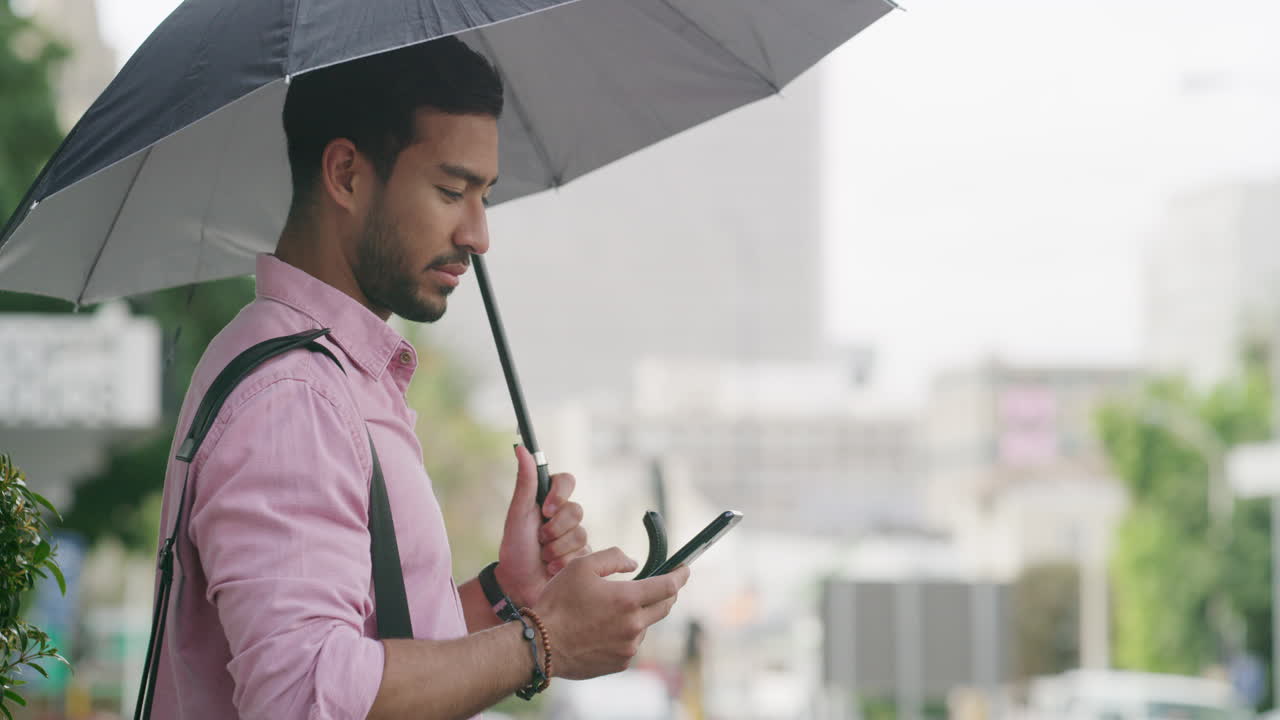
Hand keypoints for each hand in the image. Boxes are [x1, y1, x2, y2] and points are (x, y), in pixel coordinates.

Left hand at [496, 445, 590, 607]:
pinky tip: (552, 568)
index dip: (560, 494)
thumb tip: (520, 448)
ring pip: (581, 534)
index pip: (567, 481)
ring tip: (543, 557)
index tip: (546, 510)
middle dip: (555, 530)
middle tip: (539, 540)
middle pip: (576, 510)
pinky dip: (564, 561)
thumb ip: (525, 482)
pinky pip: (584, 553)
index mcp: (548, 500)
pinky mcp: (583, 556)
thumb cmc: (515, 548)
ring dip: (557, 548)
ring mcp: (575, 536)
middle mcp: (564, 515)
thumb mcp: (518, 514)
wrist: (518, 585)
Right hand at [533, 547, 689, 679]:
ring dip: (639, 614)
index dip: (681, 575)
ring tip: (610, 609)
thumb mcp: (582, 566)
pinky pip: (631, 643)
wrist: (541, 645)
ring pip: (645, 625)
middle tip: (658, 584)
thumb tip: (633, 563)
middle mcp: (634, 625)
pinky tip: (602, 628)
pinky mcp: (620, 662)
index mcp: (628, 599)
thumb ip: (612, 558)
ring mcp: (629, 647)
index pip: (669, 587)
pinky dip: (625, 632)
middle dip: (666, 593)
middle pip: (664, 607)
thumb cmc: (559, 603)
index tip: (685, 569)